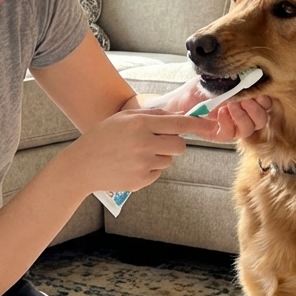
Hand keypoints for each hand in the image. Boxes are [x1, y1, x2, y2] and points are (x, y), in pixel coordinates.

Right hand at [65, 108, 218, 193]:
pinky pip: (158, 172)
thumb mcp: (123, 118)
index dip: (199, 125)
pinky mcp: (142, 180)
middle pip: (179, 145)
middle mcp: (145, 144)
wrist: (82, 166)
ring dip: (159, 156)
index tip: (213, 126)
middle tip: (156, 141)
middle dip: (173, 143)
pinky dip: (149, 168)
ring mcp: (144, 164)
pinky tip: (131, 165)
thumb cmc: (101, 138)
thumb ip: (150, 116)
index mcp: (140, 125)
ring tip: (136, 153)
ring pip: (169, 159)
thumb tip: (176, 117)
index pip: (179, 124)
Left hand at [146, 76, 271, 142]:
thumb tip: (251, 73)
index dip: (265, 98)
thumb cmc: (197, 89)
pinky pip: (231, 134)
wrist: (176, 101)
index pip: (266, 103)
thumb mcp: (218, 78)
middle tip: (244, 99)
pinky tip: (220, 112)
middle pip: (262, 119)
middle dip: (256, 108)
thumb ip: (236, 78)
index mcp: (245, 101)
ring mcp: (231, 126)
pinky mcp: (219, 135)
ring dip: (243, 115)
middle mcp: (241, 115)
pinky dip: (228, 122)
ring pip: (251, 128)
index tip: (257, 90)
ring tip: (230, 104)